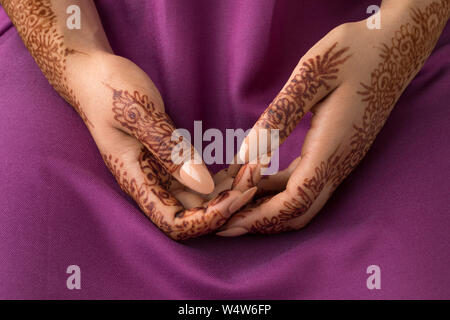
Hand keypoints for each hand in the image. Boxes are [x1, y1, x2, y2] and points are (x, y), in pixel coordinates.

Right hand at [71, 53, 258, 239]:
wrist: (92, 73)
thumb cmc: (108, 89)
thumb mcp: (138, 114)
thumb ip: (168, 150)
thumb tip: (203, 185)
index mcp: (135, 179)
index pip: (174, 223)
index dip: (206, 219)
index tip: (236, 196)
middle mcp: (148, 183)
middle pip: (192, 214)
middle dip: (227, 203)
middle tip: (255, 177)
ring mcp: (159, 172)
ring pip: (199, 197)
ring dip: (229, 190)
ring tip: (254, 168)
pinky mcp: (168, 159)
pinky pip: (198, 178)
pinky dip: (222, 175)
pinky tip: (240, 164)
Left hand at [217, 0, 449, 235]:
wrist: (392, 49)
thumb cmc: (353, 53)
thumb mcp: (311, 77)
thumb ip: (278, 119)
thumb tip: (245, 158)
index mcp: (332, 147)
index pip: (295, 199)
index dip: (261, 216)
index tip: (228, 221)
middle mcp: (340, 162)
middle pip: (300, 211)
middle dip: (262, 222)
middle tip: (225, 222)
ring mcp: (342, 160)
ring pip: (304, 200)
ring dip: (269, 207)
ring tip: (234, 200)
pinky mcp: (338, 153)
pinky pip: (308, 182)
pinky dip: (279, 189)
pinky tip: (257, 179)